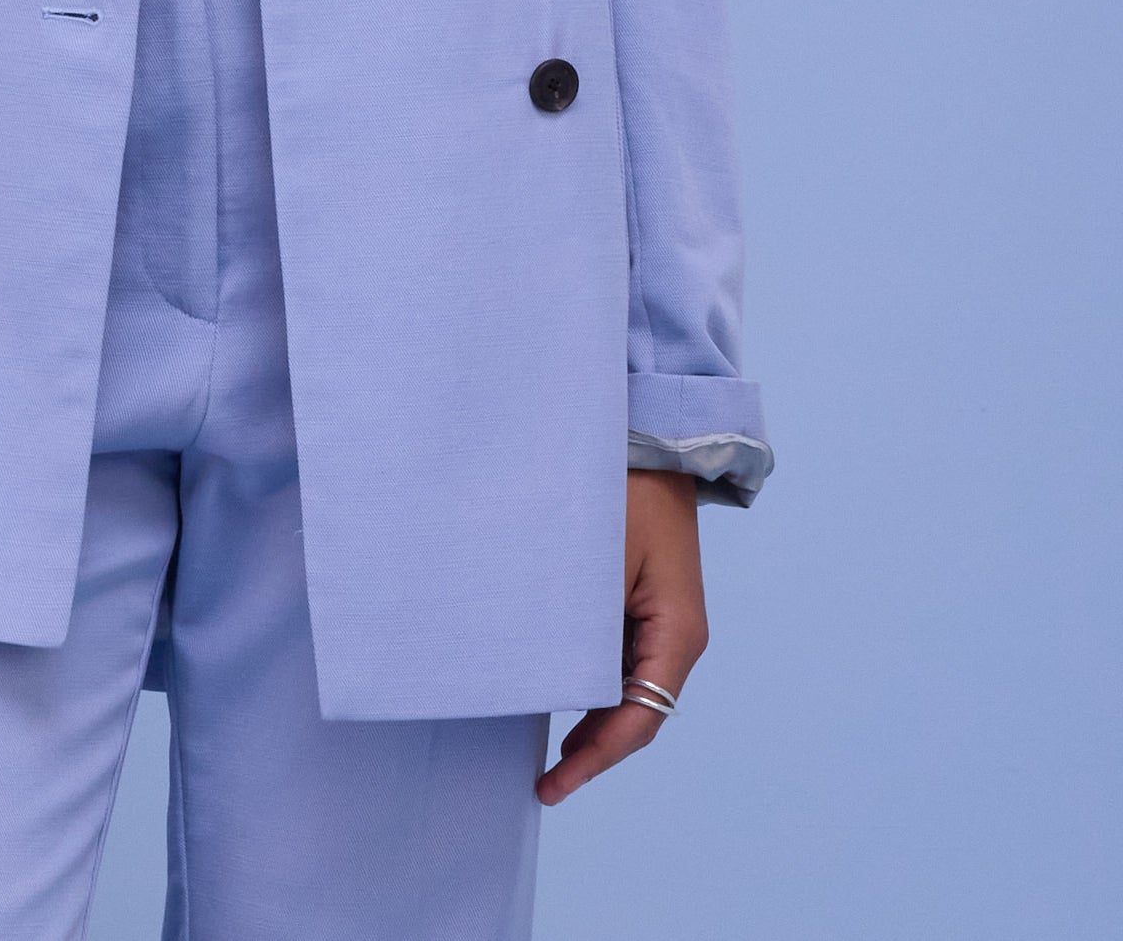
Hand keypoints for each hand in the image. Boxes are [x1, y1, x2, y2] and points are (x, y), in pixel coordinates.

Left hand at [537, 470, 706, 804]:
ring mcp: (664, 619)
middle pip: (637, 714)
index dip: (596, 759)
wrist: (650, 437)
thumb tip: (549, 680)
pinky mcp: (647, 602)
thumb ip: (581, 625)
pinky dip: (594, 683)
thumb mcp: (598, 560)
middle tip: (545, 780)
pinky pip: (622, 657)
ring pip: (629, 689)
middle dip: (594, 749)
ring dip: (594, 719)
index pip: (638, 719)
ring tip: (549, 751)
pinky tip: (560, 689)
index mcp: (677, 634)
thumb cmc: (623, 491)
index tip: (554, 785)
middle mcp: (677, 635)